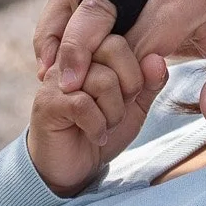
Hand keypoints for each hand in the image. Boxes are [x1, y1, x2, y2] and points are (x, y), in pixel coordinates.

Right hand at [27, 37, 168, 196]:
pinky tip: (95, 135)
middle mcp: (72, 57)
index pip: (125, 38)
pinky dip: (98, 126)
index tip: (129, 97)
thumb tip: (157, 59)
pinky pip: (84, 104)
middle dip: (129, 86)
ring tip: (104, 125)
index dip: (137, 71)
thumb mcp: (136, 106)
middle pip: (115, 47)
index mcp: (93, 51)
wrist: (73, 167)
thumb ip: (150, 81)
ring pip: (103, 79)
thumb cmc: (102, 128)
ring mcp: (57, 78)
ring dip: (114, 113)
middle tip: (118, 111)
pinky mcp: (48, 103)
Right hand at [34, 0, 205, 126]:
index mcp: (182, 3)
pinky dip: (63, 21)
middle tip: (64, 85)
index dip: (107, 66)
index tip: (84, 93)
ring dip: (60, 29)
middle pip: (99, 10)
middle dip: (77, 46)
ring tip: (47, 67)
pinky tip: (56, 54)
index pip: (134, 34)